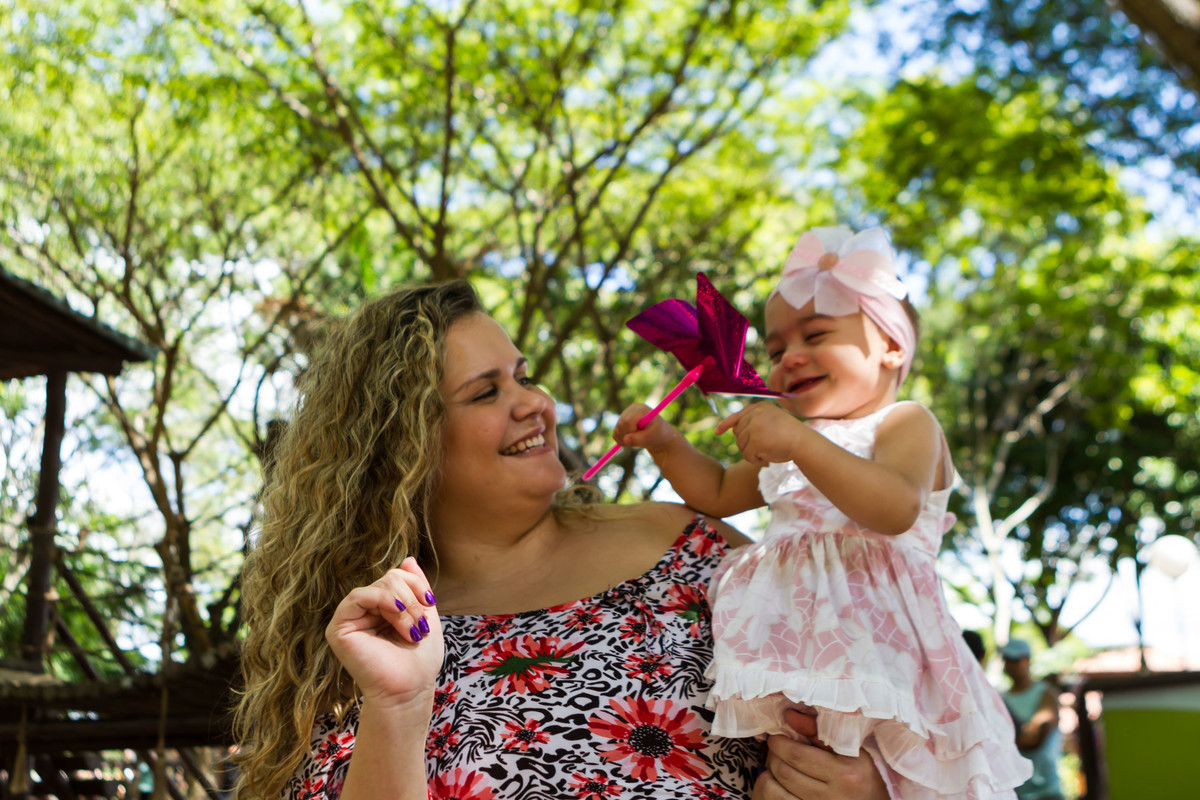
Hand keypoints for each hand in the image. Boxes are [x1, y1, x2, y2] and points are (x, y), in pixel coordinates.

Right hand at [325, 557, 443, 709]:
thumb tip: (408, 559)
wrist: (408, 690)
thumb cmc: (418, 661)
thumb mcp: (424, 616)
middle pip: (390, 578)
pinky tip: (397, 617)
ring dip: (404, 606)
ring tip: (411, 631)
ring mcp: (349, 619)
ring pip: (380, 586)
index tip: (430, 603)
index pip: (396, 576)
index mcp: (381, 608)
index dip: (416, 584)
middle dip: (412, 598)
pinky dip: (384, 601)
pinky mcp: (338, 629)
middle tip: (420, 627)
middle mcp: (363, 611)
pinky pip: (359, 596)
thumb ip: (416, 587)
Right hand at [613, 402, 679, 452]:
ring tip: (638, 440)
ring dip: (626, 440)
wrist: (657, 435)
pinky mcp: (620, 423)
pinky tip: (632, 440)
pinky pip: (615, 434)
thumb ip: (639, 439)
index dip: (631, 432)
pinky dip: (622, 441)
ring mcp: (624, 415)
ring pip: (617, 430)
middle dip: (629, 436)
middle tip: (640, 441)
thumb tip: (625, 440)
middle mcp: (631, 409)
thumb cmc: (657, 434)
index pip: (628, 420)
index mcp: (640, 409)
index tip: (640, 437)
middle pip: (621, 425)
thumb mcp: (651, 437)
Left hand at [714, 403, 806, 466]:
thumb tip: (733, 429)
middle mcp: (755, 414)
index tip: (717, 431)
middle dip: (747, 444)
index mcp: (759, 407)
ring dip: (751, 452)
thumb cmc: (790, 435)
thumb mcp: (771, 421)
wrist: (804, 443)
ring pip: (741, 445)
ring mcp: (755, 426)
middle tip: (764, 446)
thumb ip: (754, 422)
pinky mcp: (756, 440)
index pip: (737, 416)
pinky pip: (747, 455)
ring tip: (767, 449)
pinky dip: (754, 459)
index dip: (725, 424)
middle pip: (738, 434)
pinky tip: (766, 456)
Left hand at [753, 710, 890, 799]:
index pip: (798, 754)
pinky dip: (772, 788)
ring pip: (777, 789)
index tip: (777, 735)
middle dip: (773, 755)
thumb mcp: (853, 753)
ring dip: (770, 772)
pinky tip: (777, 781)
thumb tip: (790, 716)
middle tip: (775, 748)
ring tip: (776, 763)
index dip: (780, 742)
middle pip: (785, 771)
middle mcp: (835, 795)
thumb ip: (821, 732)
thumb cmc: (863, 779)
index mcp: (846, 773)